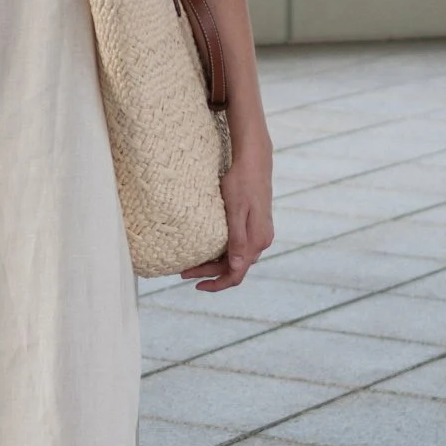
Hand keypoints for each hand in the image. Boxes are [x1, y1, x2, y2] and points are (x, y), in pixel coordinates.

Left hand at [181, 142, 272, 291]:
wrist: (254, 159)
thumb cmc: (241, 181)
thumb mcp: (236, 211)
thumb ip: (237, 240)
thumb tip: (238, 267)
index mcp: (256, 240)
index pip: (237, 274)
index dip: (217, 284)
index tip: (196, 285)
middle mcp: (261, 240)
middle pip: (234, 267)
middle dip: (210, 273)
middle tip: (184, 272)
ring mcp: (259, 233)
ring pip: (236, 257)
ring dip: (215, 263)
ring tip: (192, 263)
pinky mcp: (255, 224)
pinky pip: (238, 246)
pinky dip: (222, 252)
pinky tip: (208, 247)